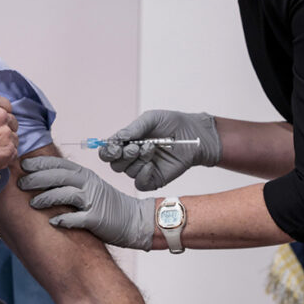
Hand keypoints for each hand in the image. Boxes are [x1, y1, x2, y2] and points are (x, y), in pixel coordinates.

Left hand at [19, 156, 154, 249]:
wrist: (135, 220)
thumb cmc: (107, 205)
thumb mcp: (90, 186)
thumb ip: (70, 182)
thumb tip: (40, 180)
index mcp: (85, 175)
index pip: (59, 164)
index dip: (40, 163)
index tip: (23, 165)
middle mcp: (88, 184)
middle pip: (58, 176)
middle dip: (36, 179)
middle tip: (20, 184)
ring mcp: (93, 200)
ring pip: (65, 194)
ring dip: (46, 198)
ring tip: (32, 203)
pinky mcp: (97, 218)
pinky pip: (77, 218)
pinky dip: (63, 219)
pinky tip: (52, 221)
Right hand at [99, 110, 220, 190]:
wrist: (195, 135)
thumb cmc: (174, 124)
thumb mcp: (152, 119)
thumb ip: (133, 128)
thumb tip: (117, 138)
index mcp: (127, 142)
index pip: (108, 151)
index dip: (107, 151)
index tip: (116, 146)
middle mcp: (132, 157)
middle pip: (114, 164)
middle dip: (123, 156)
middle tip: (136, 147)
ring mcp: (143, 168)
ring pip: (128, 172)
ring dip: (138, 160)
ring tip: (152, 148)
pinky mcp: (154, 179)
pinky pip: (140, 184)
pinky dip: (143, 175)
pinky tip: (151, 165)